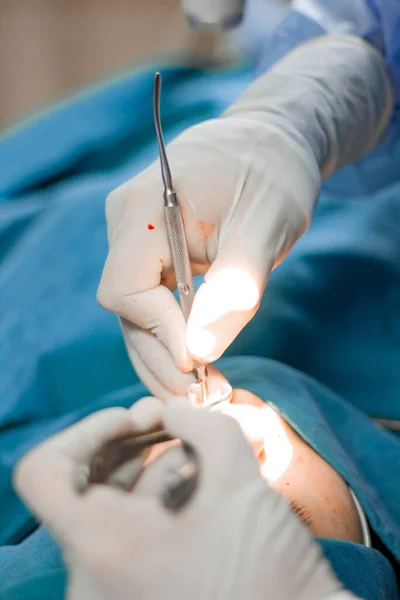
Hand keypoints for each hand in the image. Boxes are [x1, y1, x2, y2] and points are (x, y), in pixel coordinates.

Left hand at [14, 398, 357, 599]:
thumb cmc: (269, 574)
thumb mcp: (238, 481)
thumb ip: (201, 424)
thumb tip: (174, 409)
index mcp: (104, 548)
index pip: (42, 473)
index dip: (84, 432)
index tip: (132, 419)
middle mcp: (92, 577)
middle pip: (80, 485)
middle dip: (125, 440)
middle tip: (167, 418)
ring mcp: (112, 589)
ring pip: (106, 507)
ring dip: (146, 463)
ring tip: (192, 443)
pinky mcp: (135, 593)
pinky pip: (126, 533)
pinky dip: (154, 496)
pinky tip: (194, 475)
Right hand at [97, 35, 389, 400]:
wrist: (270, 145)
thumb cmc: (273, 174)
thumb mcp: (267, 224)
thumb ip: (236, 285)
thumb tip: (201, 353)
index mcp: (144, 207)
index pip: (126, 288)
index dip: (158, 333)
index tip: (200, 366)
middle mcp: (125, 223)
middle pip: (126, 310)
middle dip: (162, 358)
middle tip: (206, 400)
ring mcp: (133, 238)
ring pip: (136, 314)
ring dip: (166, 357)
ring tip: (206, 394)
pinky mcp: (149, 253)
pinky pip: (151, 303)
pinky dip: (172, 338)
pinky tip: (199, 366)